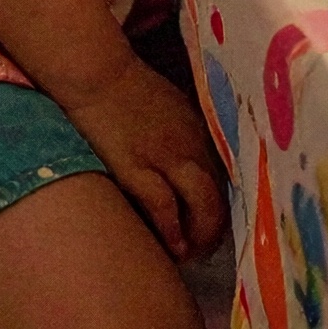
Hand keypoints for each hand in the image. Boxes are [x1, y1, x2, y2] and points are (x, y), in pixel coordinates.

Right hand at [65, 57, 225, 261]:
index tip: (216, 229)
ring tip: (189, 255)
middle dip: (215, 230)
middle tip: (203, 251)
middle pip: (221, 196)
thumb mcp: (173, 109)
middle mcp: (192, 146)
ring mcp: (166, 156)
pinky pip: (164, 205)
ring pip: (203, 203)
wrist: (98, 74)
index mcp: (201, 133)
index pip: (229, 180)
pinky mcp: (136, 167)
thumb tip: (196, 168)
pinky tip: (172, 247)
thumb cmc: (130, 90)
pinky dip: (172, 230)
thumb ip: (189, 138)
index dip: (224, 210)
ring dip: (201, 236)